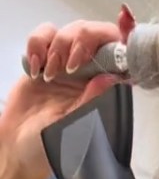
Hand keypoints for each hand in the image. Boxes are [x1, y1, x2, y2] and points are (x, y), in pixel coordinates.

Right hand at [0, 5, 135, 178]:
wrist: (17, 148)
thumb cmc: (50, 146)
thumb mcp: (75, 128)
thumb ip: (92, 102)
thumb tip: (112, 77)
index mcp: (102, 89)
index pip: (118, 55)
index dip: (120, 40)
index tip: (114, 39)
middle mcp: (87, 74)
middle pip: (94, 33)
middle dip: (83, 40)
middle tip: (69, 65)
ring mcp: (64, 65)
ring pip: (68, 30)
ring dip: (59, 44)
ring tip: (49, 74)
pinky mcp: (42, 60)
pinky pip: (43, 35)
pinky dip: (37, 44)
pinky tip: (35, 69)